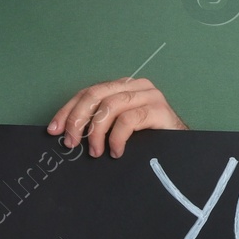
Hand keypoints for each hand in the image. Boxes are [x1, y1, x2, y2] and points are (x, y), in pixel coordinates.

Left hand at [48, 76, 187, 156]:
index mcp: (122, 87)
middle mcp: (135, 86)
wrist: (184, 151)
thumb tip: (66, 134)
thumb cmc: (149, 143)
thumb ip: (99, 124)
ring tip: (95, 152)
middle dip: (77, 120)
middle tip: (70, 143)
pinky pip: (128, 119)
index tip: (53, 130)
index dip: (67, 111)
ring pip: (110, 106)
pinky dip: (117, 137)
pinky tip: (116, 152)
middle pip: (95, 95)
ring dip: (96, 132)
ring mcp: (149, 96)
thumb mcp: (118, 130)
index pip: (87, 93)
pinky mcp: (159, 109)